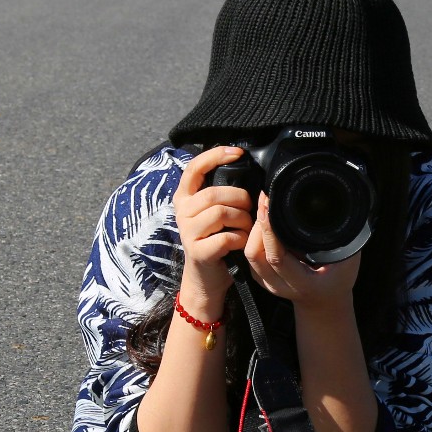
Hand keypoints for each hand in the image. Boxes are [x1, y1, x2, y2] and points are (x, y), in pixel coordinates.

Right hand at [172, 146, 253, 318]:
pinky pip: (226, 237)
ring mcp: (187, 232)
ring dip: (243, 220)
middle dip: (240, 199)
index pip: (194, 168)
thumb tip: (244, 167)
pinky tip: (241, 242)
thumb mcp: (214, 212)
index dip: (215, 156)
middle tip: (250, 210)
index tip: (237, 153)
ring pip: (221, 213)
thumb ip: (221, 192)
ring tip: (247, 228)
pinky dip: (241, 238)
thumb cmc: (216, 240)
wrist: (207, 278)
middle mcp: (181, 212)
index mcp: (185, 198)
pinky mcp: (198, 252)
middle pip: (214, 193)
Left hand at [244, 194, 361, 313]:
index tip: (269, 206)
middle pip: (255, 254)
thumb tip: (340, 210)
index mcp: (302, 283)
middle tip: (266, 200)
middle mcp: (280, 285)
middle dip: (258, 225)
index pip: (277, 257)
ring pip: (249, 254)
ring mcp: (268, 283)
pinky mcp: (260, 277)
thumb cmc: (338, 280)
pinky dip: (253, 236)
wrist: (325, 303)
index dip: (269, 231)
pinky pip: (250, 254)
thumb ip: (340, 239)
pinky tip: (263, 222)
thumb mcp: (347, 260)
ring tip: (265, 208)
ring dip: (254, 229)